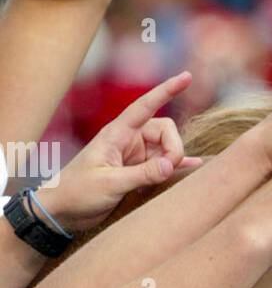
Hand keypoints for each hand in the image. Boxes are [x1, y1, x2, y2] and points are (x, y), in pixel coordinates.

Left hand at [37, 73, 199, 232]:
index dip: (166, 91)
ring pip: (167, 149)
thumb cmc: (78, 192)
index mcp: (117, 134)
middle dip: (174, 148)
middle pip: (165, 131)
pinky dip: (177, 166)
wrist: (62, 211)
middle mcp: (129, 141)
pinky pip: (164, 165)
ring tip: (164, 182)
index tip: (187, 77)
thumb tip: (172, 165)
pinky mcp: (138, 172)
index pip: (146, 106)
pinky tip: (193, 167)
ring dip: (173, 162)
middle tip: (166, 171)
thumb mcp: (110, 183)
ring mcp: (135, 157)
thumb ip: (142, 174)